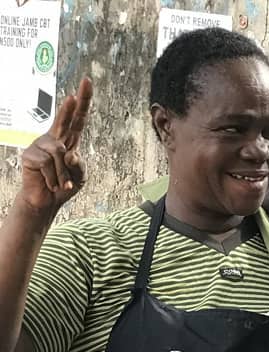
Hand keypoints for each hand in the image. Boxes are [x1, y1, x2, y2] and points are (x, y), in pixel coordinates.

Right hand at [19, 77, 91, 215]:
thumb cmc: (63, 186)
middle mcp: (55, 139)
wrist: (45, 201)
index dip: (83, 102)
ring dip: (63, 174)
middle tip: (79, 89)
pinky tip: (50, 183)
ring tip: (59, 183)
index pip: (78, 119)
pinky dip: (54, 179)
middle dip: (73, 105)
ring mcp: (41, 145)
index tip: (87, 82)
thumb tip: (70, 152)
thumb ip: (79, 165)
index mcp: (69, 141)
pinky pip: (48, 165)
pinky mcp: (30, 155)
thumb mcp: (79, 178)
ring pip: (60, 154)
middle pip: (65, 119)